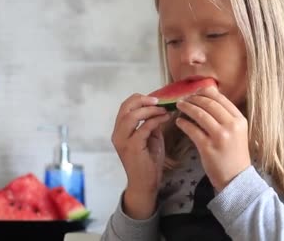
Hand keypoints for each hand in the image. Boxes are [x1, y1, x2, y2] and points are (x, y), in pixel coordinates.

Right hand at [111, 94, 169, 217]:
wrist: (145, 184)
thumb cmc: (148, 162)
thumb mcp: (150, 138)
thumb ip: (150, 124)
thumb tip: (159, 109)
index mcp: (120, 130)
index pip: (125, 107)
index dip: (139, 99)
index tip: (155, 99)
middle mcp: (117, 134)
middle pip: (125, 107)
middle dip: (143, 100)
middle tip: (159, 101)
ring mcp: (123, 140)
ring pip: (132, 116)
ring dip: (150, 110)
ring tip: (163, 110)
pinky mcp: (132, 147)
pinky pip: (144, 127)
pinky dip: (156, 120)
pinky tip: (166, 118)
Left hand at [175, 86, 250, 190]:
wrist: (236, 178)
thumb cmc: (234, 154)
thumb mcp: (237, 131)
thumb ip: (226, 115)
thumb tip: (209, 95)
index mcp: (239, 120)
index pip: (220, 99)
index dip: (205, 92)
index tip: (195, 92)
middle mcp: (231, 125)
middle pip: (209, 104)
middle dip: (194, 98)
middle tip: (184, 98)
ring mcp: (220, 136)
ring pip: (199, 114)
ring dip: (187, 107)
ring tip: (179, 106)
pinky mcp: (207, 147)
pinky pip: (192, 130)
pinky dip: (183, 123)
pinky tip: (179, 121)